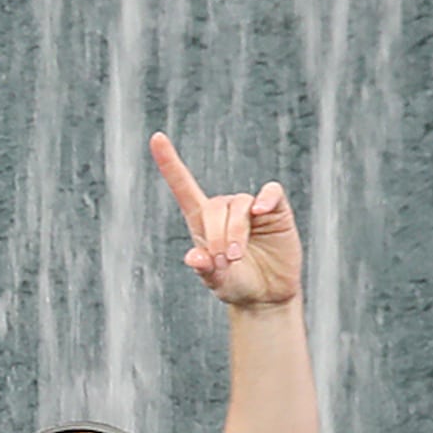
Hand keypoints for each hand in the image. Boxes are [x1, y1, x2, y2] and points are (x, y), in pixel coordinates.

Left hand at [152, 132, 300, 311]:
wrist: (266, 294)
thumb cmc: (235, 284)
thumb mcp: (216, 282)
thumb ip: (205, 270)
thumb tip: (193, 258)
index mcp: (201, 220)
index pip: (183, 185)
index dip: (170, 162)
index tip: (156, 137)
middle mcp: (225, 209)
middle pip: (215, 206)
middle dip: (217, 235)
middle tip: (225, 261)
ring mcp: (251, 208)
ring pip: (240, 205)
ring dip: (236, 231)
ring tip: (236, 257)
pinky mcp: (275, 209)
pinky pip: (270, 193)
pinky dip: (266, 198)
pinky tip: (261, 211)